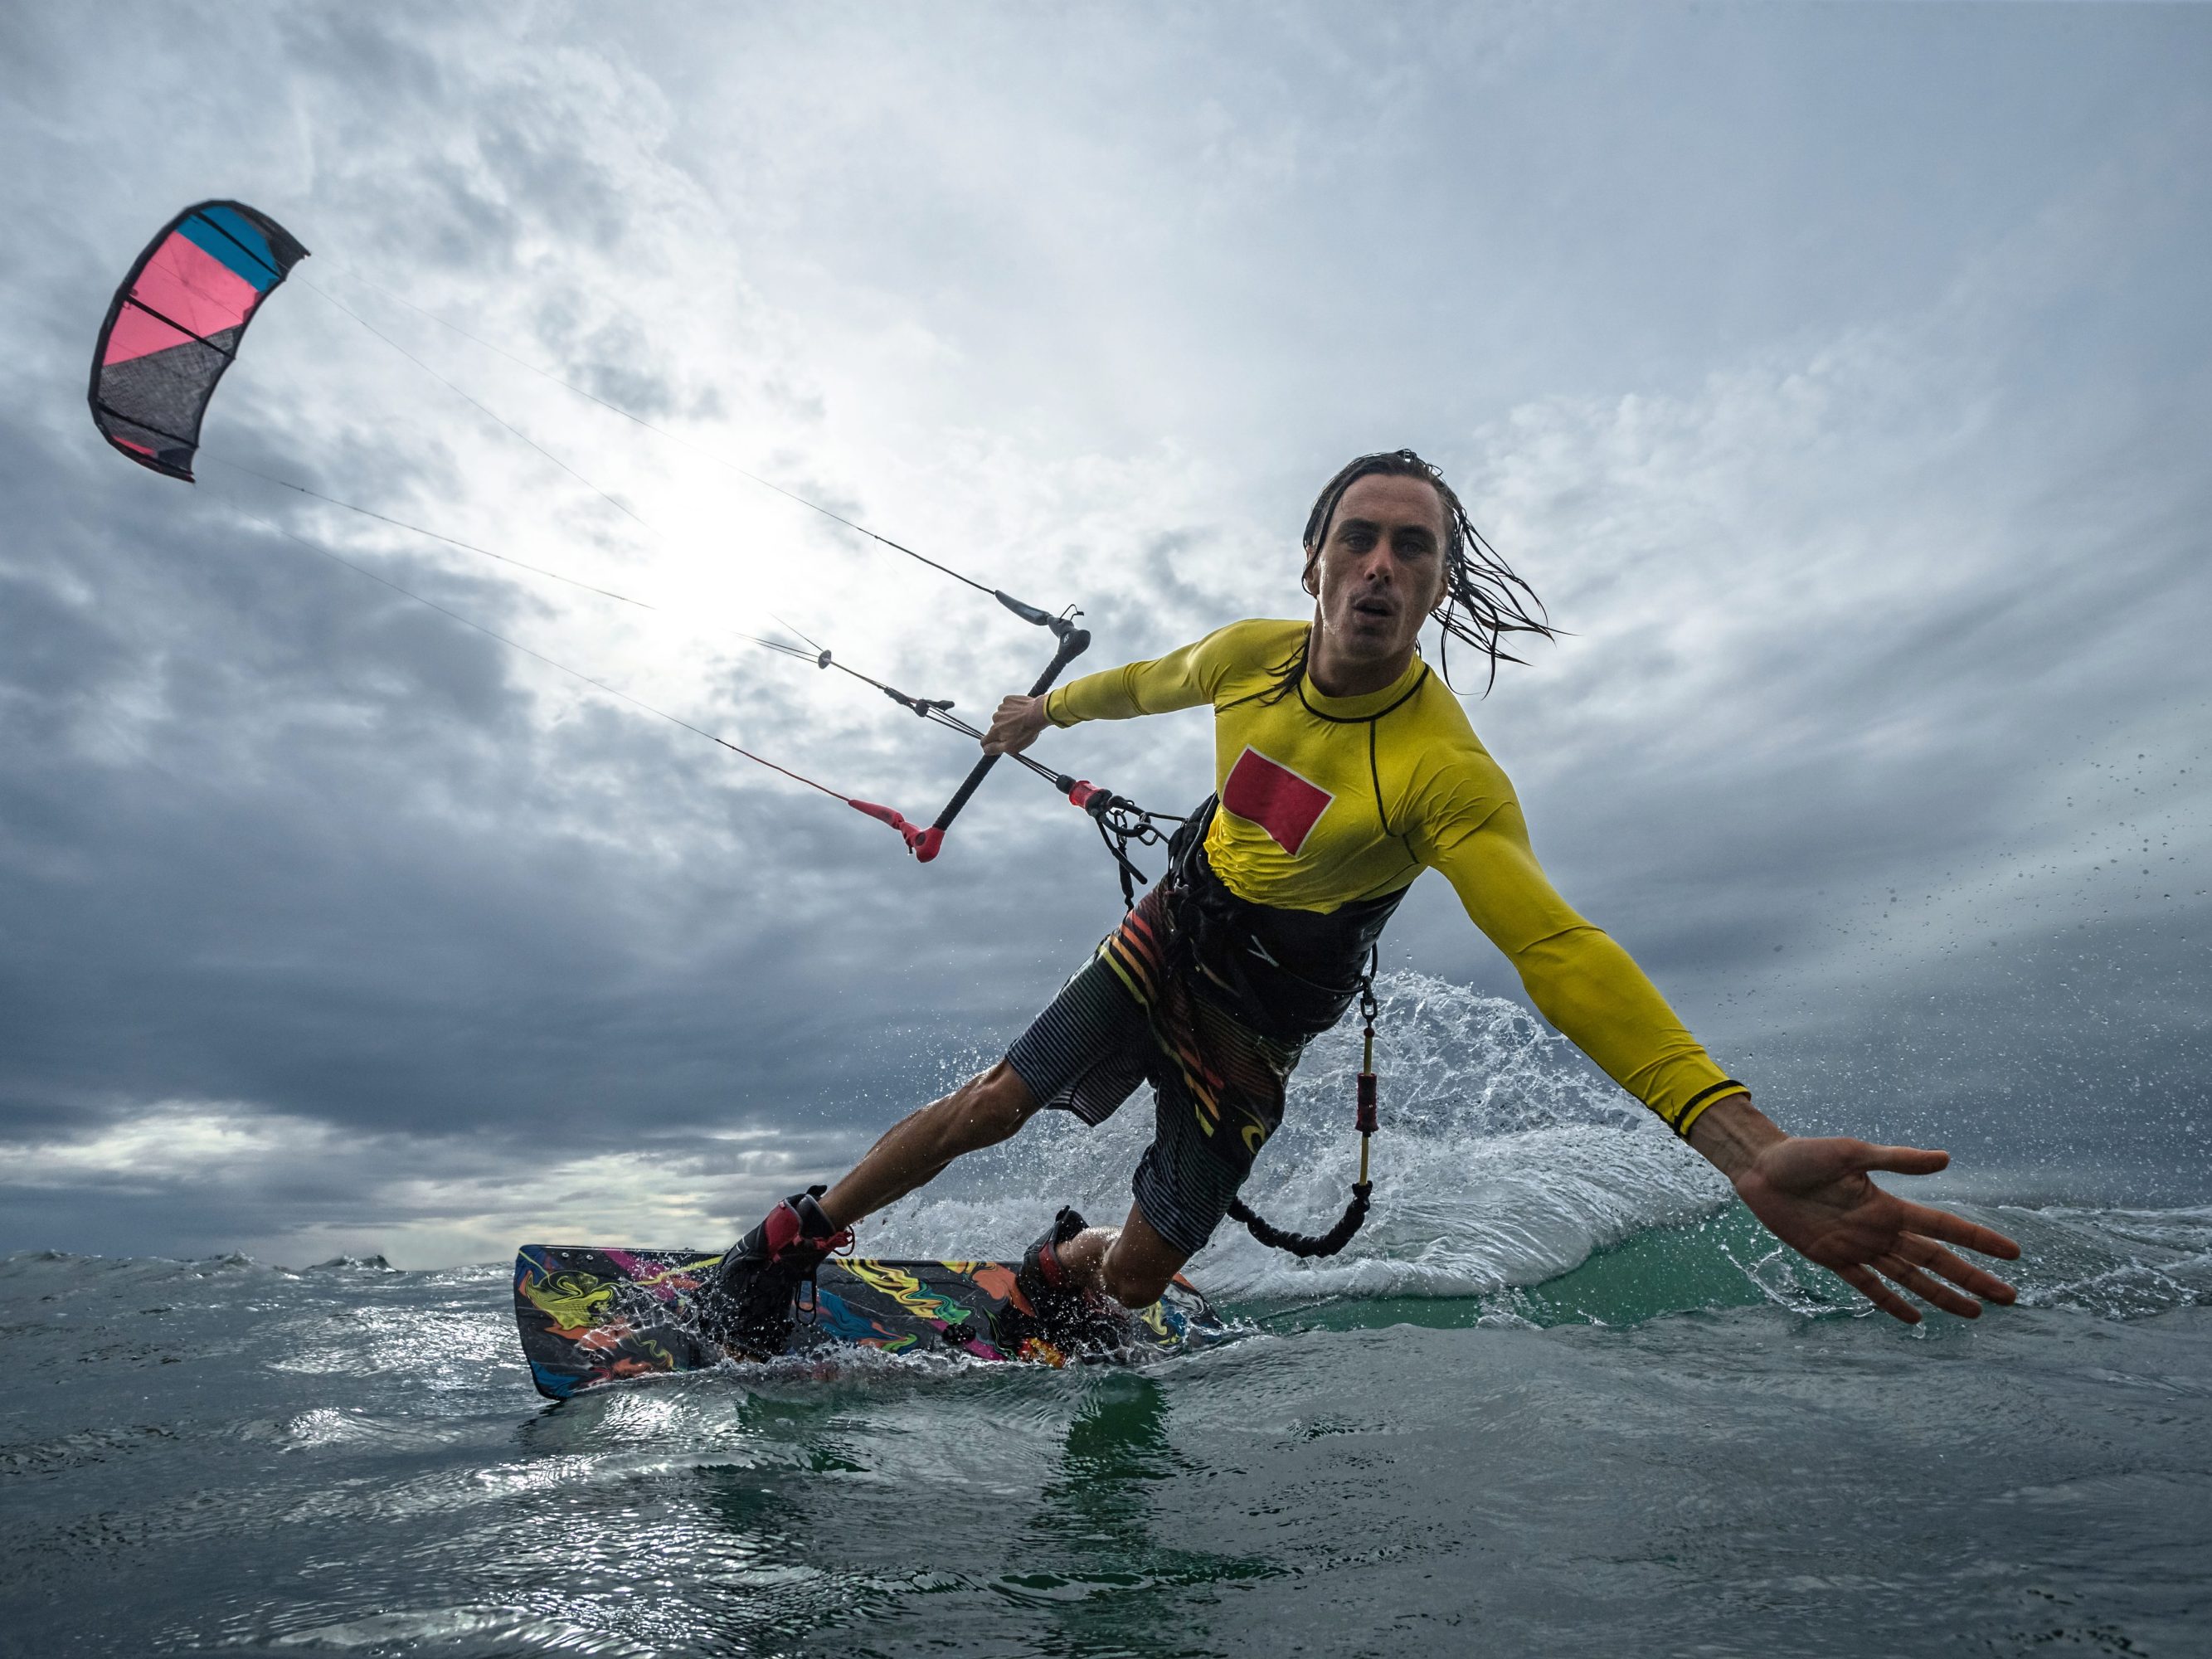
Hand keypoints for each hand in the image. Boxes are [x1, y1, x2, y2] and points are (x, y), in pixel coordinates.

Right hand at [982, 694, 1048, 756]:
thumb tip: (985, 749)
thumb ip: (996, 748)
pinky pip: (1007, 706)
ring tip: (1021, 721)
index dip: (990, 744)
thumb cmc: (1027, 732)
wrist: (1039, 713)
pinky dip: (1012, 710)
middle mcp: (995, 719)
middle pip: (994, 728)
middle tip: (1016, 732)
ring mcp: (1001, 708)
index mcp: (995, 731)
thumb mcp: (1012, 746)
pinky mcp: (1008, 700)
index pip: (984, 741)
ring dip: (1008, 719)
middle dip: (1003, 731)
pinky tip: (1021, 712)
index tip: (998, 744)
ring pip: (1001, 717)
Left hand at [1689, 1096, 2020, 1322]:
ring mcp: (1858, 1247)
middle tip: (2008, 1298)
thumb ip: (1897, 1160)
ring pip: (1910, 1278)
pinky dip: (1891, 1303)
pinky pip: (1867, 1286)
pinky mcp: (1832, 1259)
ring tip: (1974, 1313)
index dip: (1979, 1239)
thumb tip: (1946, 1159)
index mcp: (1888, 1205)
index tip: (2014, 1253)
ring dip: (1942, 1296)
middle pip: (1936, 1260)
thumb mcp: (1851, 1153)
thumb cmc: (1804, 1154)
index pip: (1944, 1227)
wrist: (1761, 1168)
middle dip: (1971, 1279)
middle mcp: (1880, 1230)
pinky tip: (1915, 1319)